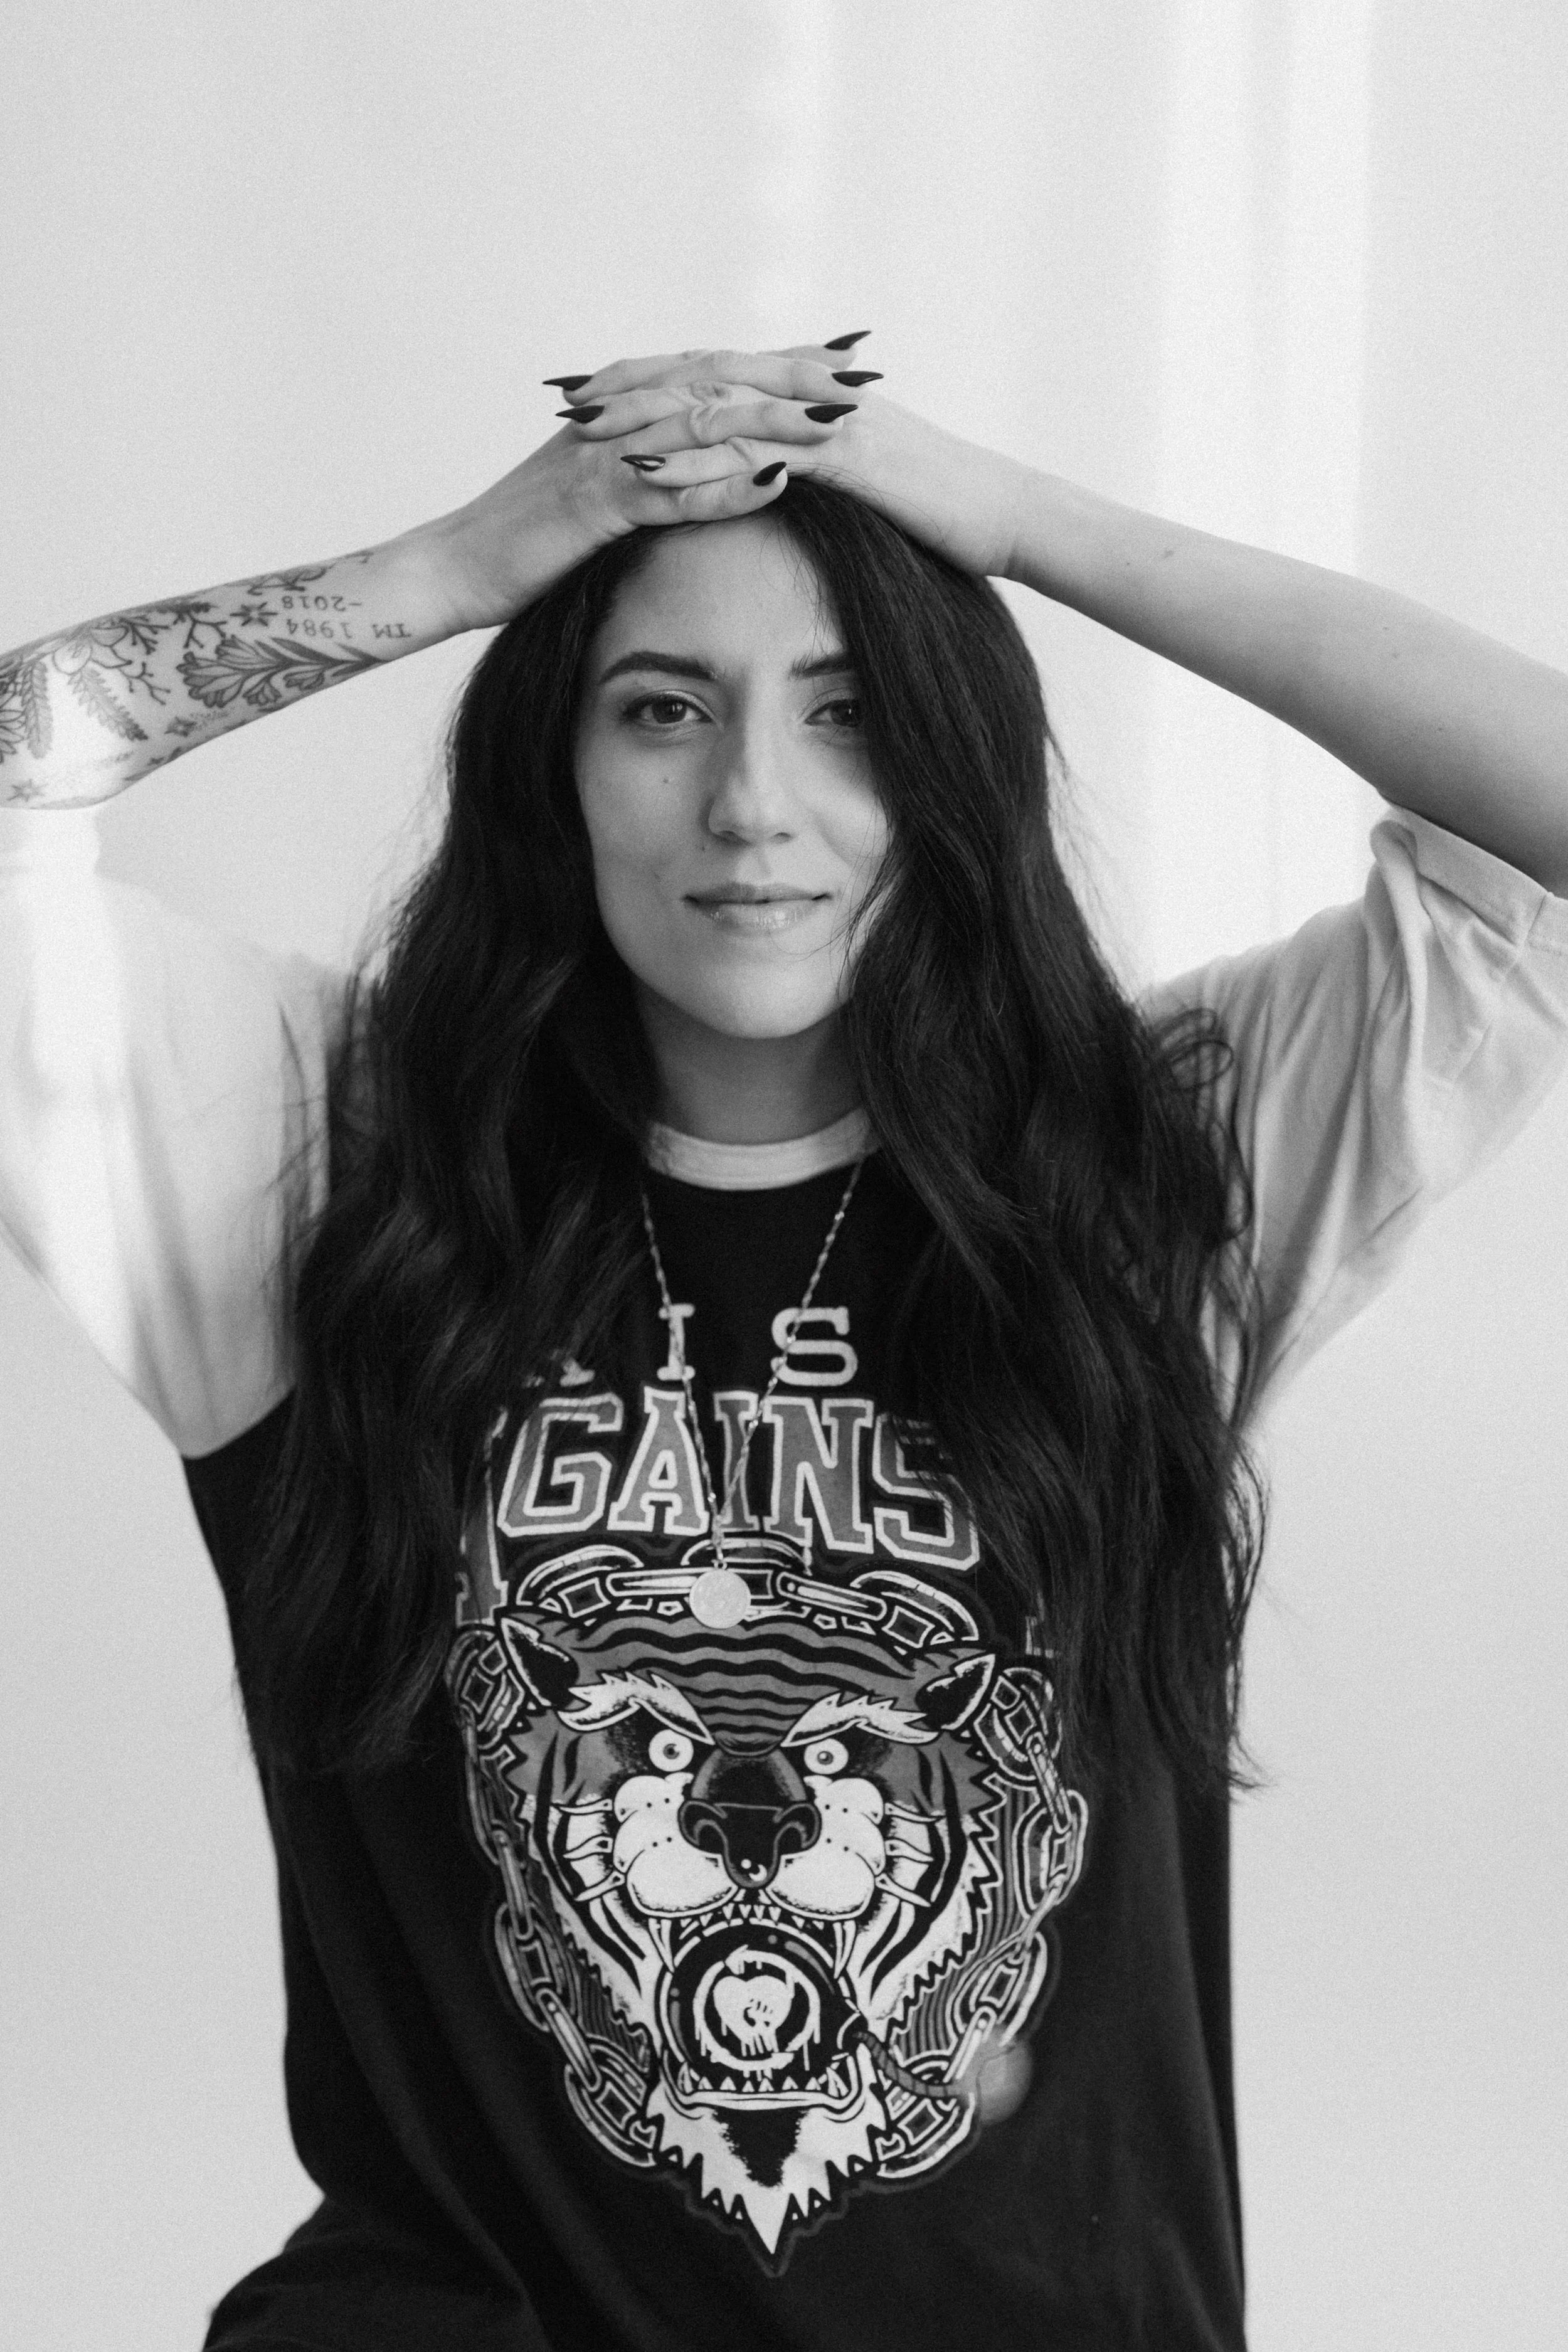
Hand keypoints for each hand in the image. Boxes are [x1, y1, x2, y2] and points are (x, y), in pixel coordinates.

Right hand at [428, 340, 875, 631]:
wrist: (455, 567)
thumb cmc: (528, 540)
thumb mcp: (596, 492)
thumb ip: (649, 467)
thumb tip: (710, 464)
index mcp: (620, 406)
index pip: (713, 367)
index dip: (780, 358)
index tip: (845, 356)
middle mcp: (616, 415)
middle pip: (719, 378)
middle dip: (793, 374)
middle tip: (861, 374)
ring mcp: (602, 456)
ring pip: (701, 424)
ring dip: (773, 421)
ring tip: (836, 423)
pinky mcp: (591, 504)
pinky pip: (666, 491)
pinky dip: (721, 486)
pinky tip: (773, 484)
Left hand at [562, 339, 1028, 579]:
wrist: (1009, 515)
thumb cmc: (947, 513)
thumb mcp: (873, 484)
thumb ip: (824, 470)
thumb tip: (781, 482)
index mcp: (815, 392)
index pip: (719, 371)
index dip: (654, 377)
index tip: (595, 390)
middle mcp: (814, 391)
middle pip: (703, 374)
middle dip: (632, 386)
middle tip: (568, 400)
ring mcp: (829, 417)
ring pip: (720, 407)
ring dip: (649, 420)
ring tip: (590, 437)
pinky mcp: (844, 455)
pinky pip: (757, 455)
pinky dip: (700, 466)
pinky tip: (651, 481)